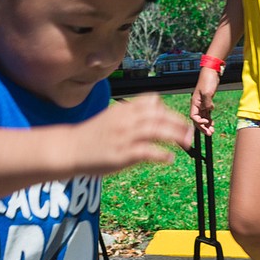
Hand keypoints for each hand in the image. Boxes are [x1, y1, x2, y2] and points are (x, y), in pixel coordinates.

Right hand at [75, 93, 192, 174]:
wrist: (70, 148)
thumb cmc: (92, 135)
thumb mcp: (111, 117)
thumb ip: (131, 114)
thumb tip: (153, 112)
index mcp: (123, 109)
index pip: (151, 102)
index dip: (167, 110)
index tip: (176, 120)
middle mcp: (125, 120)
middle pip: (158, 115)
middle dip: (177, 122)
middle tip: (189, 132)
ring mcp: (124, 136)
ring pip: (156, 130)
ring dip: (175, 136)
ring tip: (186, 143)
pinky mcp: (122, 154)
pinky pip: (147, 151)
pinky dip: (161, 154)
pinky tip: (169, 158)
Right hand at [190, 70, 219, 134]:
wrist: (212, 71)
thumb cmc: (207, 79)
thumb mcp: (207, 92)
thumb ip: (207, 103)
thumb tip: (209, 110)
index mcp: (194, 102)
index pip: (193, 116)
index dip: (198, 122)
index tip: (205, 123)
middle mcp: (197, 104)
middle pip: (198, 119)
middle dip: (203, 127)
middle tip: (209, 133)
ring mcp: (202, 104)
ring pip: (203, 117)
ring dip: (207, 125)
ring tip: (212, 131)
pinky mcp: (207, 102)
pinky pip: (207, 114)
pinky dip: (209, 119)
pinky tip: (212, 123)